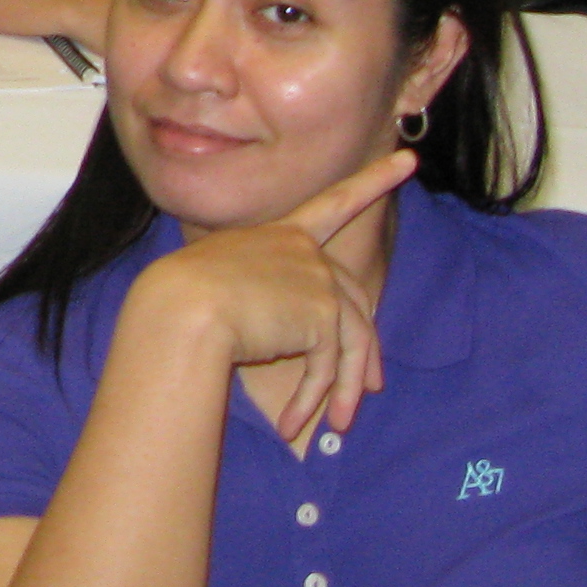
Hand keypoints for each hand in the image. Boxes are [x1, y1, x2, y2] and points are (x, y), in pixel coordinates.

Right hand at [140, 147, 413, 449]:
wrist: (178, 310)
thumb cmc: (179, 302)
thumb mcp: (224, 284)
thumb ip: (265, 297)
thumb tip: (291, 339)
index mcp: (278, 233)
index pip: (335, 202)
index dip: (373, 180)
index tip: (408, 159)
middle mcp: (303, 248)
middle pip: (356, 300)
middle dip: (368, 352)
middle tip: (374, 388)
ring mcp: (316, 276)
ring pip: (352, 340)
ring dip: (346, 390)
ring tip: (337, 426)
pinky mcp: (322, 312)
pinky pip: (330, 365)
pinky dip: (316, 399)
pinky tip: (294, 423)